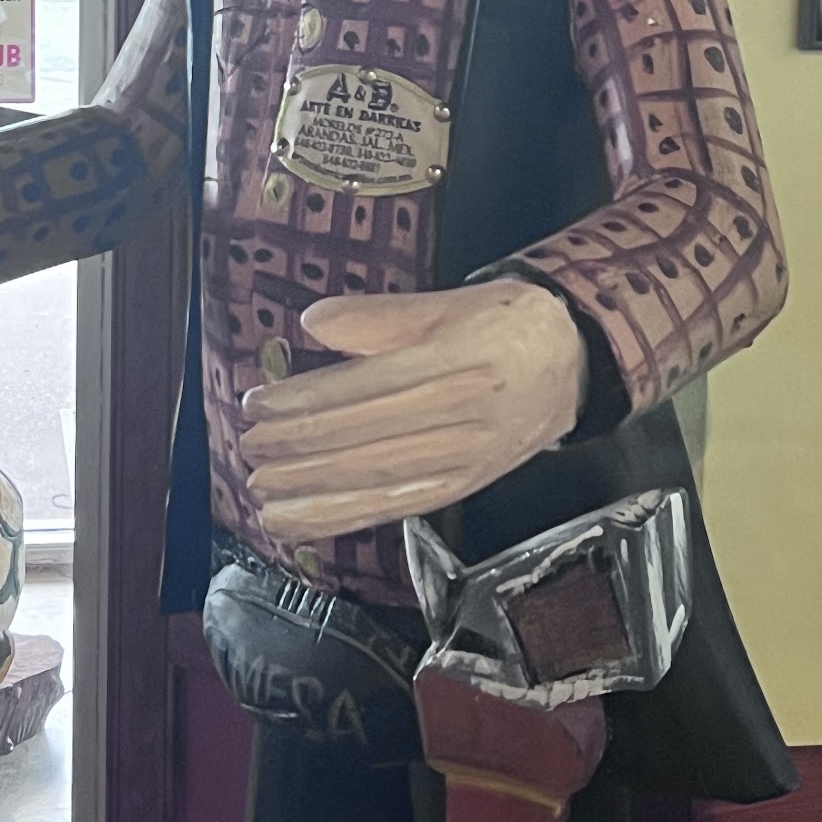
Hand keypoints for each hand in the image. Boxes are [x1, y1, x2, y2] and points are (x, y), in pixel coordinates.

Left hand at [240, 280, 588, 541]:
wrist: (574, 360)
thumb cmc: (506, 324)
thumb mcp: (448, 301)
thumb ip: (379, 316)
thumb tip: (312, 322)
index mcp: (454, 360)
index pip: (364, 388)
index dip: (304, 400)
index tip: (256, 402)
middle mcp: (460, 414)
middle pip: (364, 437)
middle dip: (296, 448)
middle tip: (247, 446)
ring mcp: (463, 457)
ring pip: (376, 479)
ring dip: (310, 489)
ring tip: (261, 491)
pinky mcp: (462, 487)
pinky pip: (394, 507)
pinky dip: (342, 517)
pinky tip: (301, 520)